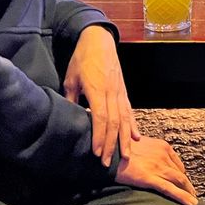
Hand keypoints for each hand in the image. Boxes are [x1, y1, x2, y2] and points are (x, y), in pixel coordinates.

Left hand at [63, 25, 140, 165]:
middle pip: (114, 122)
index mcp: (97, 89)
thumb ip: (71, 100)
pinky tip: (136, 138)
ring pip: (125, 119)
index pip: (100, 117)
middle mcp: (112, 92)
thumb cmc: (82, 59)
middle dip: (111, 144)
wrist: (99, 41)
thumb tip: (68, 120)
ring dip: (125, 139)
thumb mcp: (71, 79)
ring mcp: (120, 92)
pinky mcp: (124, 91)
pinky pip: (130, 111)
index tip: (96, 153)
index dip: (99, 136)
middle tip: (108, 163)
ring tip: (126, 156)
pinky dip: (134, 125)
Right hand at [115, 137, 198, 204]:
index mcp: (162, 146)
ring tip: (193, 201)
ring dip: (189, 191)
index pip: (176, 163)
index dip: (181, 174)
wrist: (109, 152)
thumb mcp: (140, 145)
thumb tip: (149, 161)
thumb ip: (149, 152)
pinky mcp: (150, 178)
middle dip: (187, 184)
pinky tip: (191, 203)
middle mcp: (163, 155)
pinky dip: (183, 197)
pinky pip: (170, 189)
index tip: (183, 182)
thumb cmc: (120, 148)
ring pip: (179, 181)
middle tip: (192, 194)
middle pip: (180, 172)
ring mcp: (158, 166)